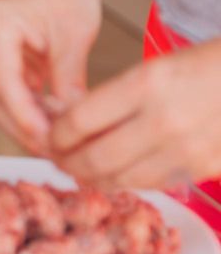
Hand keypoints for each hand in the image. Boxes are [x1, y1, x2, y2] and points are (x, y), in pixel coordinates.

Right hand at [0, 0, 111, 154]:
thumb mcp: (74, 38)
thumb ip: (69, 84)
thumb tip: (71, 127)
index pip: (3, 83)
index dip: (24, 117)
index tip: (47, 140)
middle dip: (23, 128)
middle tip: (53, 150)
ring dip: (23, 124)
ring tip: (54, 140)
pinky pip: (2, 96)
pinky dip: (23, 112)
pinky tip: (46, 124)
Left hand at [51, 39, 220, 189]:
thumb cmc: (203, 68)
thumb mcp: (153, 70)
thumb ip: (112, 99)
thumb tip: (70, 124)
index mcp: (147, 83)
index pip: (80, 120)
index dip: (57, 134)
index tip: (51, 137)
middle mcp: (163, 120)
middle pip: (94, 157)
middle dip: (67, 162)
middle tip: (59, 160)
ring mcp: (184, 149)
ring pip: (119, 179)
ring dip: (91, 178)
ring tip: (81, 170)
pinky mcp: (199, 170)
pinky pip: (148, 185)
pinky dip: (123, 182)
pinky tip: (113, 176)